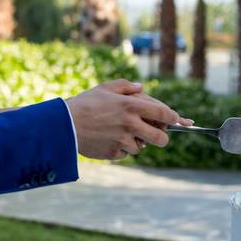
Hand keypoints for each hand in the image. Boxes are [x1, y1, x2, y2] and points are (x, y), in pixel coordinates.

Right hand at [66, 79, 190, 159]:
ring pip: (141, 147)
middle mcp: (130, 124)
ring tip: (119, 133)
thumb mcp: (105, 88)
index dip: (173, 118)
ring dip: (136, 142)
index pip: (163, 114)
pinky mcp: (113, 153)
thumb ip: (126, 87)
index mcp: (131, 106)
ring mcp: (122, 140)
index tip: (176, 120)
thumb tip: (142, 89)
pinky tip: (108, 140)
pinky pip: (125, 154)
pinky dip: (120, 149)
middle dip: (162, 138)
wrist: (64, 124)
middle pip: (160, 138)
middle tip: (156, 135)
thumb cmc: (85, 103)